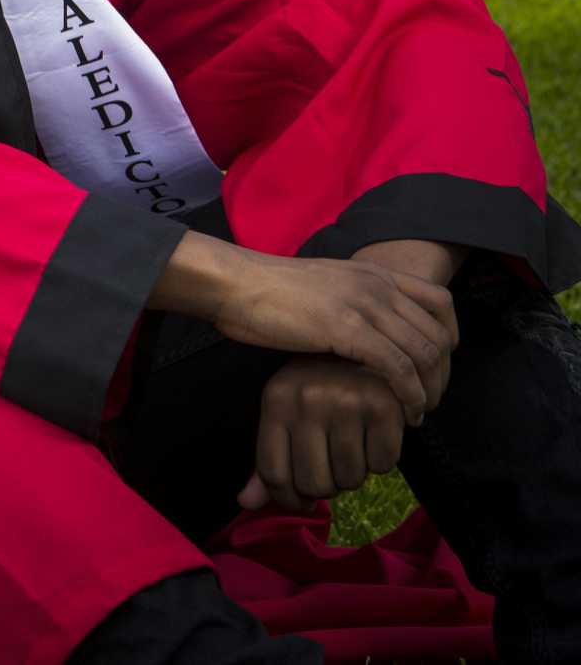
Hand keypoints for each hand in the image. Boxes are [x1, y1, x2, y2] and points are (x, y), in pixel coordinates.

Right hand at [152, 233, 457, 419]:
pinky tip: (405, 412)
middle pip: (438, 333)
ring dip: (430, 389)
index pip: (440, 302)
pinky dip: (409, 394)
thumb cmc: (267, 290)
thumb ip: (352, 301)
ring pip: (424, 353)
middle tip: (431, 400)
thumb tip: (364, 330)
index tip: (437, 367)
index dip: (449, 338)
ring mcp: (364, 305)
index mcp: (373, 272)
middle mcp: (377, 285)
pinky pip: (398, 367)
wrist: (236, 284)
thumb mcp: (324, 288)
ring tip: (420, 412)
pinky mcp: (347, 329)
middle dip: (443, 374)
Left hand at [239, 356, 406, 512]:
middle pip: (313, 484)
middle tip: (333, 467)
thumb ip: (269, 461)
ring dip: (354, 474)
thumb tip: (247, 503)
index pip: (273, 473)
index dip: (287, 499)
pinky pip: (383, 465)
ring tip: (353, 447)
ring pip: (350, 479)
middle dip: (326, 487)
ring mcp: (345, 401)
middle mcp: (307, 400)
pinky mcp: (383, 406)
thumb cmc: (319, 389)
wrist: (367, 351)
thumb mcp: (285, 414)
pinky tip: (375, 437)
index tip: (302, 504)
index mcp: (276, 401)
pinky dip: (382, 461)